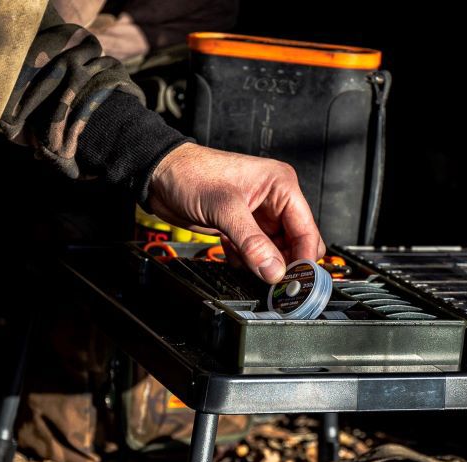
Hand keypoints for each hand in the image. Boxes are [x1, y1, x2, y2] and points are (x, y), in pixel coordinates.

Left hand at [147, 142, 324, 282]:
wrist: (160, 176)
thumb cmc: (190, 174)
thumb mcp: (225, 209)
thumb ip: (252, 243)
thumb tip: (274, 271)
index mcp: (281, 186)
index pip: (307, 230)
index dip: (304, 258)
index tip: (297, 282)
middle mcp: (275, 201)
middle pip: (296, 244)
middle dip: (285, 264)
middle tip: (274, 282)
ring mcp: (260, 216)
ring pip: (276, 252)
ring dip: (264, 265)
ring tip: (249, 268)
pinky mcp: (244, 228)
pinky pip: (257, 254)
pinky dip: (248, 262)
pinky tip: (234, 257)